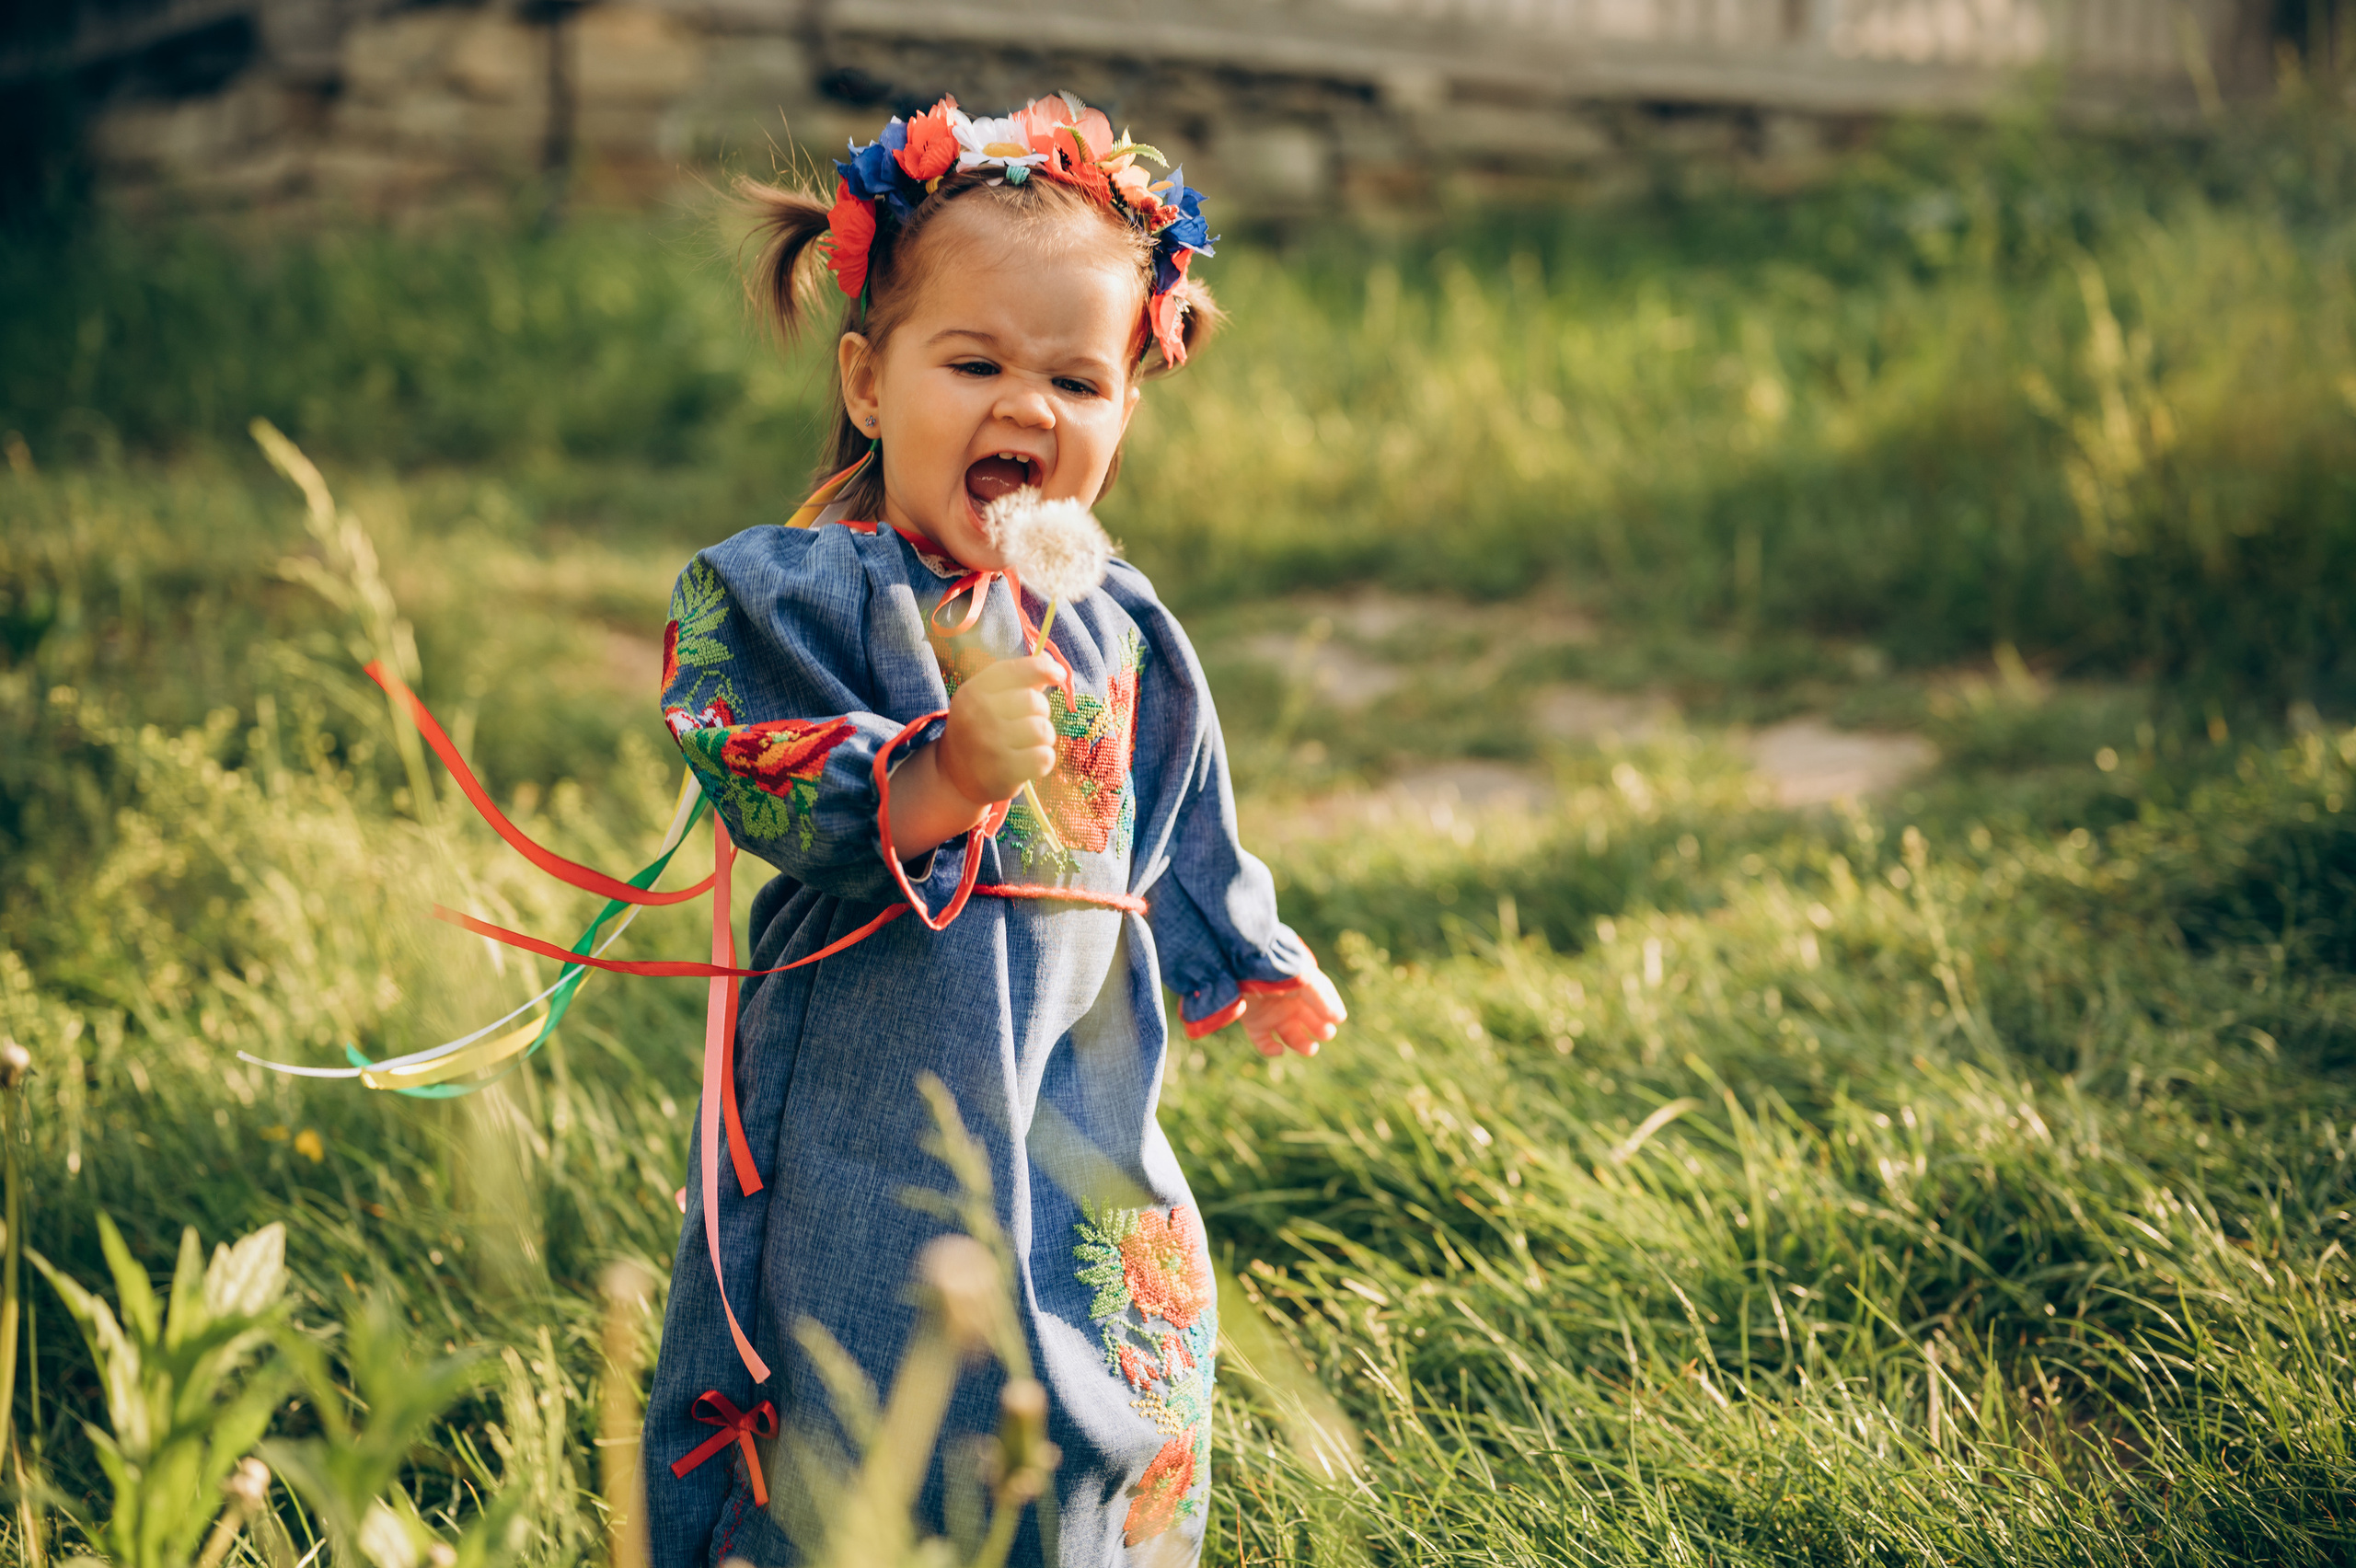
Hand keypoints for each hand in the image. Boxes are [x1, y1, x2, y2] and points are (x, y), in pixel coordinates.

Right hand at [936, 653, 1062, 805]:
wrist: (956, 775)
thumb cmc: (982, 729)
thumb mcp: (989, 699)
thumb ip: (1018, 679)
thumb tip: (1049, 660)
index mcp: (973, 692)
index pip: (1015, 671)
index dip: (1042, 669)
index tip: (1059, 675)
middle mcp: (978, 716)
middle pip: (1034, 702)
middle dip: (1041, 712)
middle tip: (1028, 723)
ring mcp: (989, 745)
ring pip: (1043, 731)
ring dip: (1044, 738)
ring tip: (1027, 744)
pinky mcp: (1003, 773)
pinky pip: (1044, 758)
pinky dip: (1043, 760)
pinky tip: (1028, 762)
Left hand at [1240, 968, 1346, 1057]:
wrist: (1239, 963)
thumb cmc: (1275, 969)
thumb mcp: (1302, 980)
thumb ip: (1321, 999)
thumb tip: (1339, 1019)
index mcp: (1302, 986)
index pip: (1322, 999)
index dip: (1331, 1009)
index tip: (1338, 1018)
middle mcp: (1288, 1000)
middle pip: (1309, 1020)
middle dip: (1320, 1028)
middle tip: (1326, 1033)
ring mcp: (1271, 1012)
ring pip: (1290, 1035)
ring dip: (1301, 1044)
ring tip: (1311, 1049)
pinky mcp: (1254, 1023)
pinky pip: (1264, 1042)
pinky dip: (1270, 1050)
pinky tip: (1279, 1049)